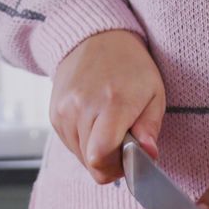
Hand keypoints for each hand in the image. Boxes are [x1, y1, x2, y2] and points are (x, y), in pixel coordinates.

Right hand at [50, 30, 165, 183]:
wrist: (96, 39)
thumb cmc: (130, 67)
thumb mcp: (154, 94)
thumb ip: (150, 128)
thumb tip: (149, 154)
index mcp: (112, 103)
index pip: (100, 158)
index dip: (116, 169)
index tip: (130, 159)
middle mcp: (82, 107)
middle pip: (91, 162)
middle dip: (111, 162)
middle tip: (124, 143)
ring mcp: (64, 111)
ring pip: (80, 157)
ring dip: (97, 152)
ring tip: (109, 129)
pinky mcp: (54, 115)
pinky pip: (70, 145)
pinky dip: (85, 143)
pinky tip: (95, 123)